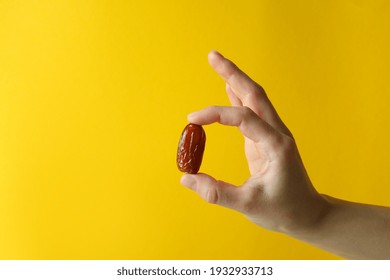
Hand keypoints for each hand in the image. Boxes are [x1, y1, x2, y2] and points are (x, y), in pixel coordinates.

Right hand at [180, 50, 328, 233]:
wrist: (308, 214)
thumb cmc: (283, 210)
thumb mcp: (248, 205)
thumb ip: (216, 192)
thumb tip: (185, 179)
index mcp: (275, 145)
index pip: (243, 118)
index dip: (215, 115)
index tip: (191, 120)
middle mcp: (277, 133)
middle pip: (254, 93)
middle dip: (233, 73)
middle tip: (212, 55)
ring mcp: (273, 134)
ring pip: (255, 98)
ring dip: (236, 79)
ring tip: (218, 62)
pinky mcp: (267, 139)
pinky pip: (252, 112)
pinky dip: (239, 97)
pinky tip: (229, 89)